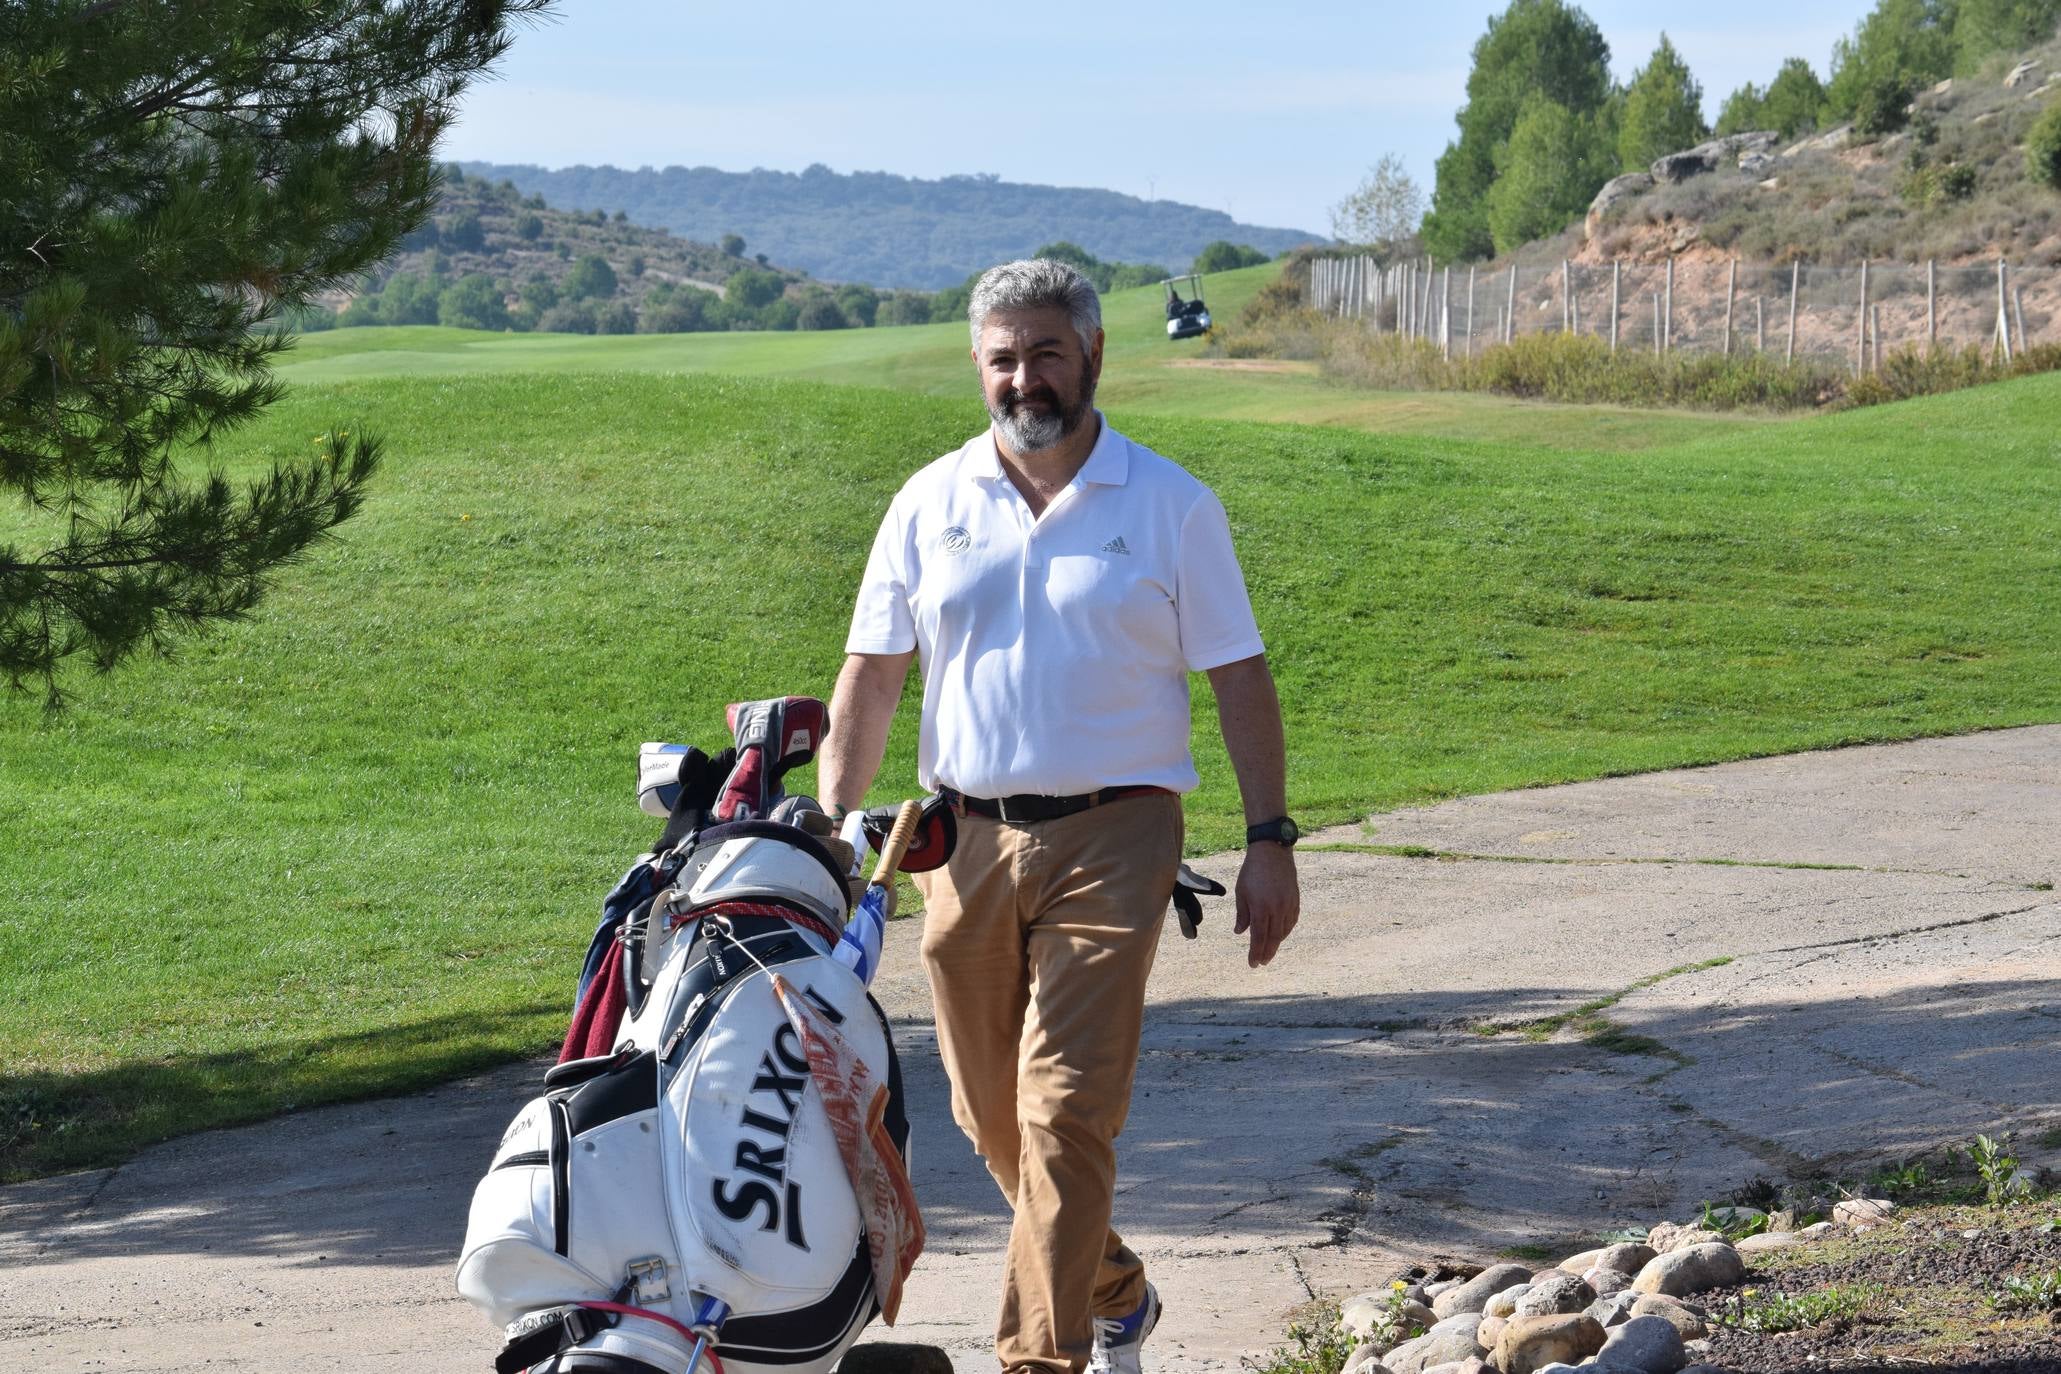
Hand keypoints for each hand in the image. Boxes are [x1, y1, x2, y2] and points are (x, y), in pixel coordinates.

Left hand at [1234, 841, 1299, 967]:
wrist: (1272, 852)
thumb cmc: (1252, 871)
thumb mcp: (1241, 892)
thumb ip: (1242, 914)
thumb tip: (1240, 932)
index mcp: (1261, 907)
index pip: (1259, 937)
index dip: (1256, 952)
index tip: (1253, 964)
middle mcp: (1277, 908)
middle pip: (1273, 938)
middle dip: (1267, 953)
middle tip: (1262, 963)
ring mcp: (1288, 904)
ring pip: (1284, 931)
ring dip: (1276, 943)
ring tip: (1269, 950)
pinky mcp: (1295, 900)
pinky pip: (1292, 921)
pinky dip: (1285, 931)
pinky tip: (1280, 935)